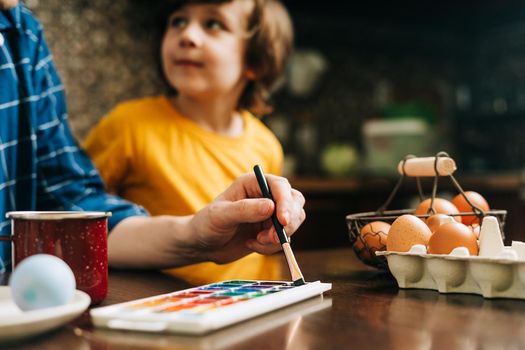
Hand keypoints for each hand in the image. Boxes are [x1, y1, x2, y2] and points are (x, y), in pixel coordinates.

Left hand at [190, 173, 305, 263]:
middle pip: (294, 202)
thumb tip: (270, 207)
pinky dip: (272, 246)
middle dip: (288, 222)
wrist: (203, 245)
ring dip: (279, 236)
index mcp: (253, 183)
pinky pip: (284, 238)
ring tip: (257, 241)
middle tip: (272, 238)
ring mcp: (270, 213)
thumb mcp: (221, 216)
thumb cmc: (207, 225)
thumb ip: (244, 210)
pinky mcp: (271, 230)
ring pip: (293, 221)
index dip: (286, 202)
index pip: (280, 186)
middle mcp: (265, 195)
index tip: (283, 221)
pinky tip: (252, 245)